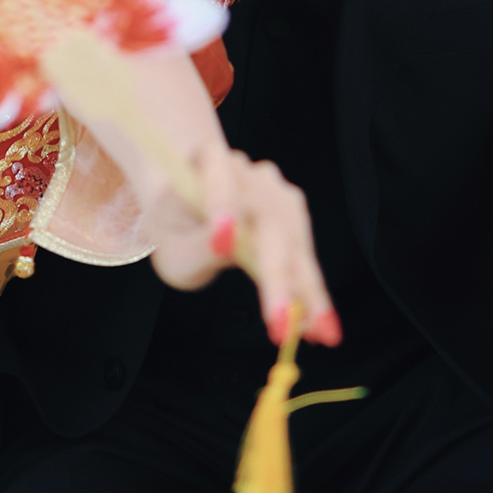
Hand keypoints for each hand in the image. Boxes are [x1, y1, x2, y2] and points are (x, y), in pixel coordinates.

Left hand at [68, 43, 336, 345]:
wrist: (189, 203)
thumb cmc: (179, 226)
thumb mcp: (173, 246)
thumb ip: (198, 248)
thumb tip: (228, 247)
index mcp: (205, 163)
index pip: (218, 179)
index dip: (223, 206)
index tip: (222, 243)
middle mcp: (246, 170)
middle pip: (267, 219)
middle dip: (277, 274)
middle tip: (284, 321)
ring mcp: (274, 187)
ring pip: (293, 238)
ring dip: (306, 286)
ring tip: (318, 330)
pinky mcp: (293, 209)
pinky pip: (302, 250)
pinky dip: (310, 287)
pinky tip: (320, 321)